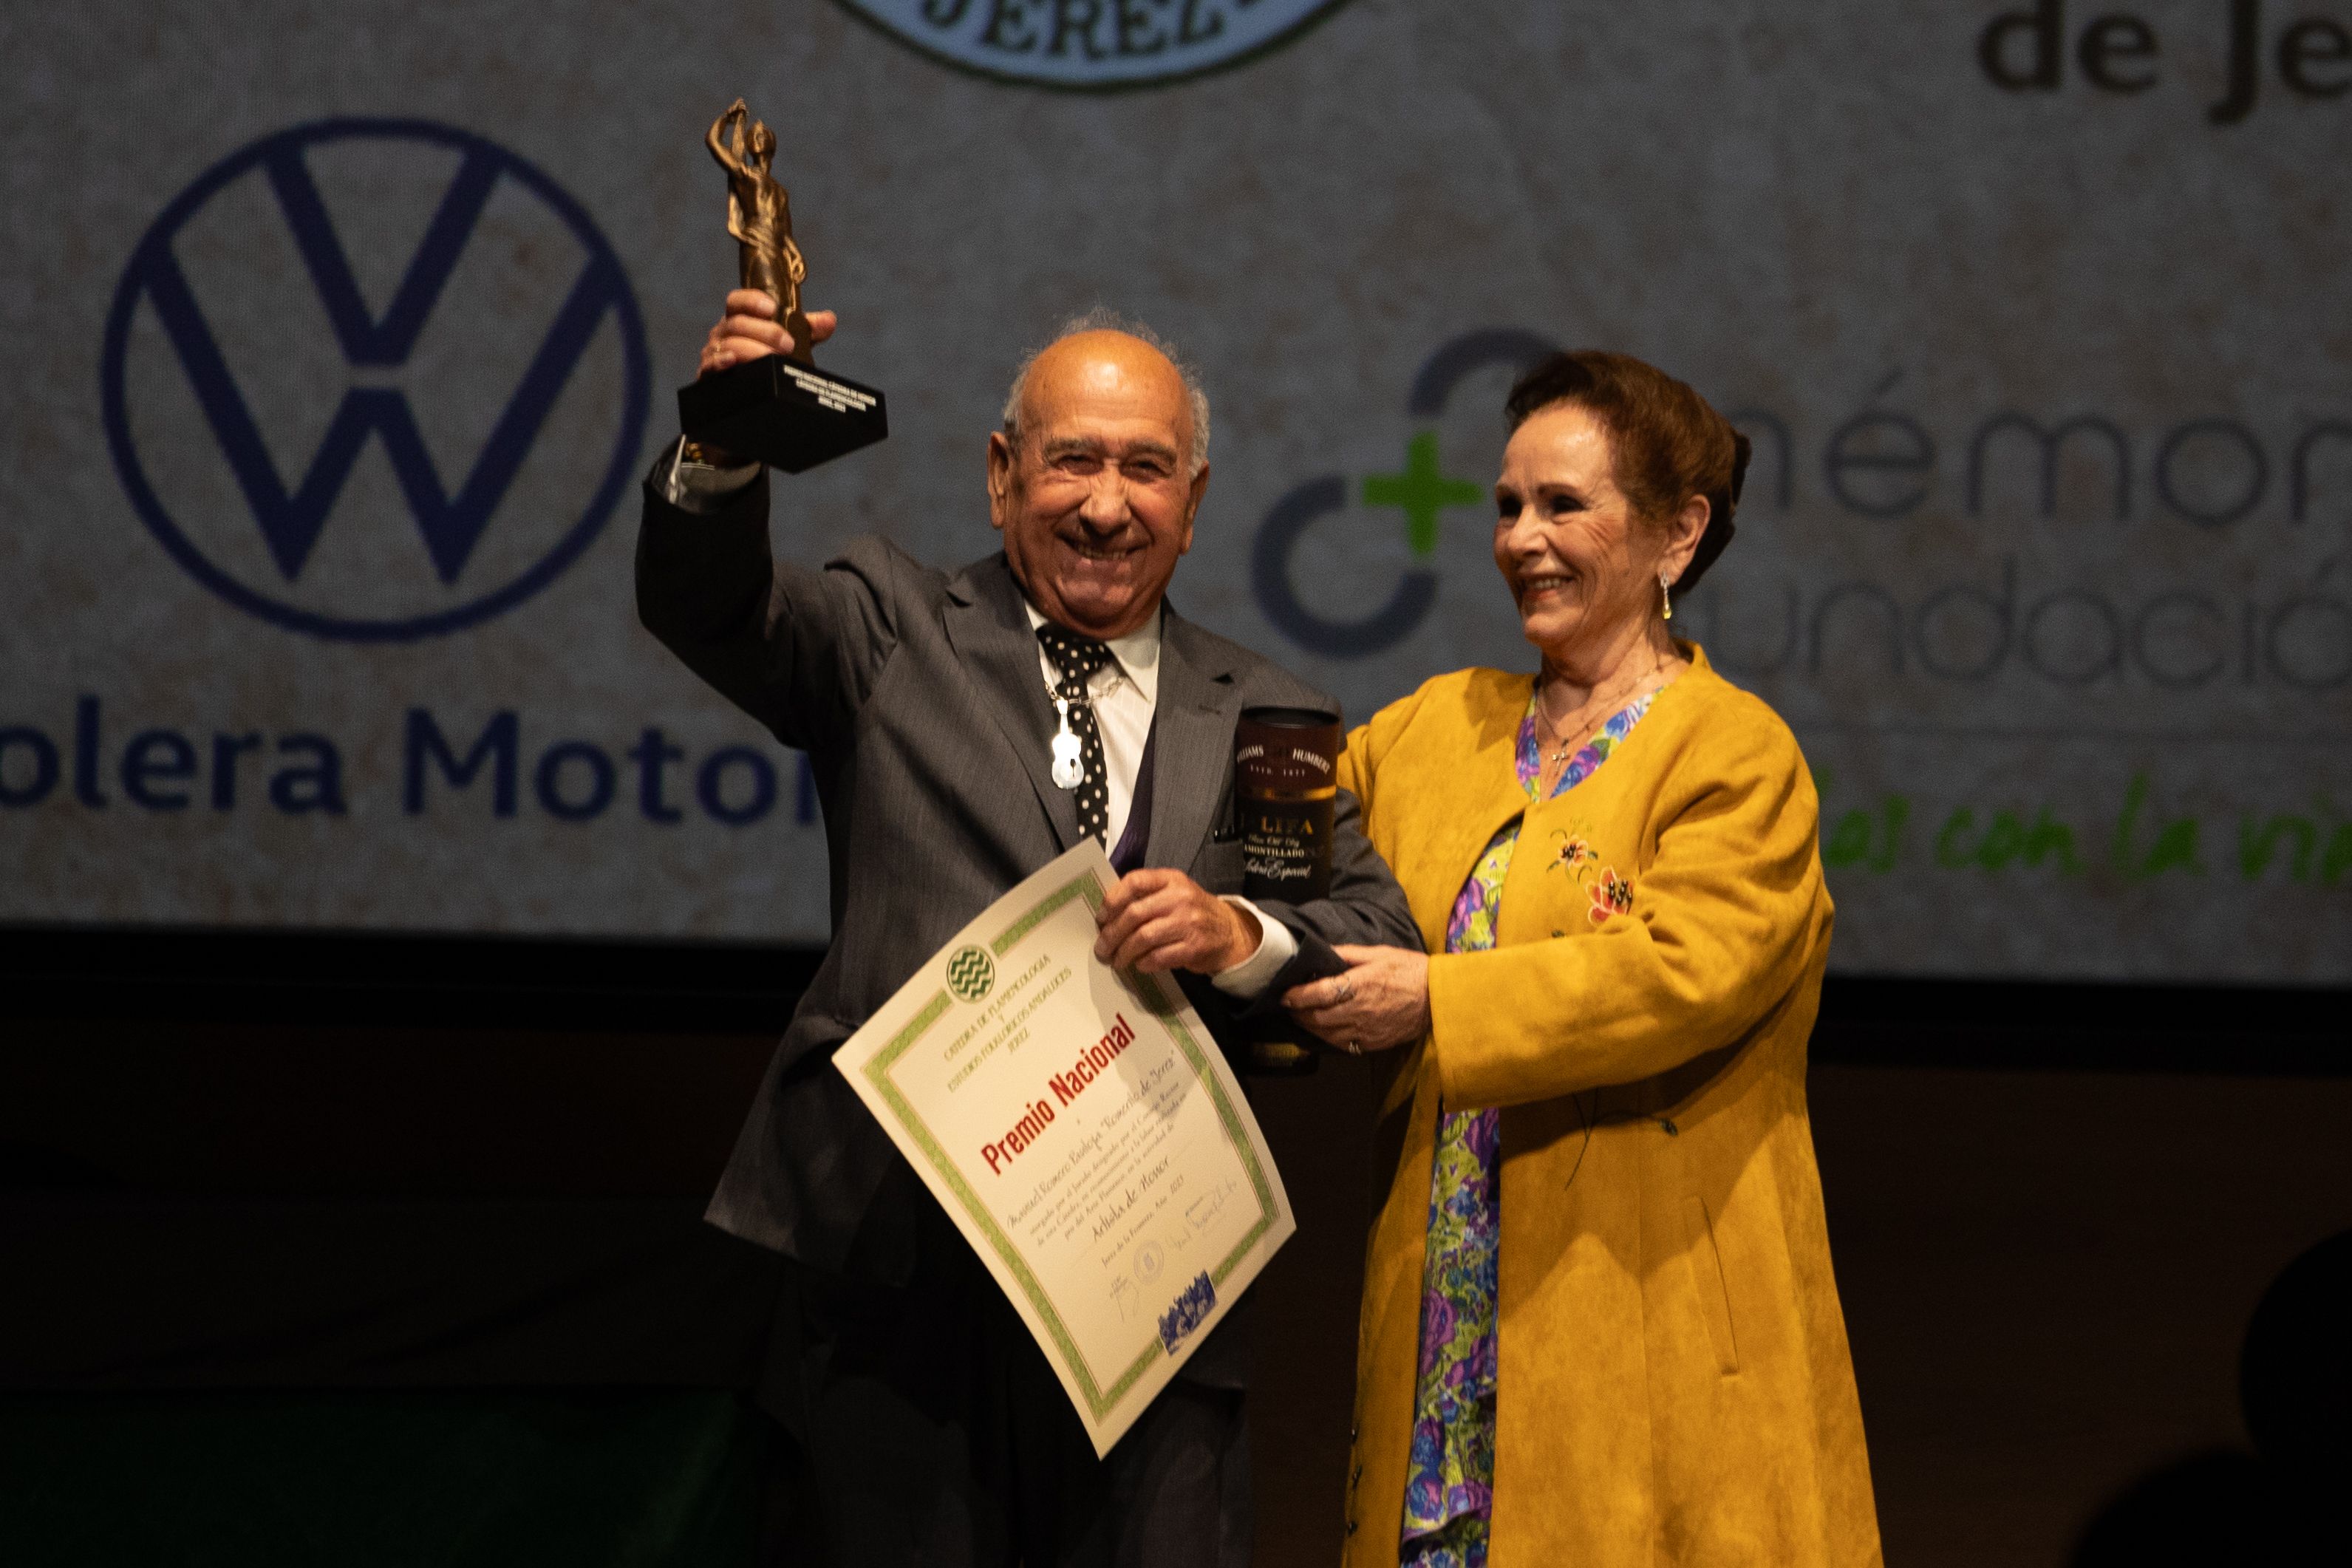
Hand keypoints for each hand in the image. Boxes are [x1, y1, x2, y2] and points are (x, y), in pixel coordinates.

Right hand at [697, 290, 836, 376]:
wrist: (757, 395)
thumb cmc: (772, 360)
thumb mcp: (793, 343)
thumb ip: (809, 330)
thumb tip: (829, 320)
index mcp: (739, 319)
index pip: (737, 301)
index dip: (752, 301)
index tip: (772, 308)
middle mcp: (723, 333)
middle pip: (738, 324)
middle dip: (765, 332)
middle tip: (788, 344)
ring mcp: (714, 352)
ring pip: (729, 345)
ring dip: (753, 350)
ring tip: (773, 358)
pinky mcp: (709, 374)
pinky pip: (710, 366)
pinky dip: (721, 361)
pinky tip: (732, 361)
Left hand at [1095, 869, 1260, 975]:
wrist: (1229, 932)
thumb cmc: (1192, 912)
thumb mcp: (1174, 893)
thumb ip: (1146, 896)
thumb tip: (1106, 916)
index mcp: (1171, 879)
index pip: (1135, 881)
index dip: (1113, 900)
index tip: (1101, 917)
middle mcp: (1180, 897)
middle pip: (1135, 914)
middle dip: (1112, 934)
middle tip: (1102, 947)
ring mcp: (1189, 922)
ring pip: (1144, 937)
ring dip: (1124, 952)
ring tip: (1116, 960)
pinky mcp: (1194, 947)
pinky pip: (1158, 957)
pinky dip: (1144, 963)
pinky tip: (1139, 964)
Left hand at [1281, 944, 1429, 1055]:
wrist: (1438, 999)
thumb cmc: (1410, 971)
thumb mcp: (1379, 953)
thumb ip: (1348, 953)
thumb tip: (1324, 952)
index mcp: (1359, 984)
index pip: (1317, 993)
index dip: (1296, 996)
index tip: (1285, 994)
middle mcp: (1359, 1010)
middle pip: (1316, 1017)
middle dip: (1298, 1012)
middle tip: (1290, 1005)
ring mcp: (1366, 1030)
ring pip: (1326, 1034)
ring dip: (1310, 1027)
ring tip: (1302, 1016)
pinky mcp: (1373, 1043)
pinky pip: (1343, 1045)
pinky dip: (1327, 1038)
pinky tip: (1324, 1029)